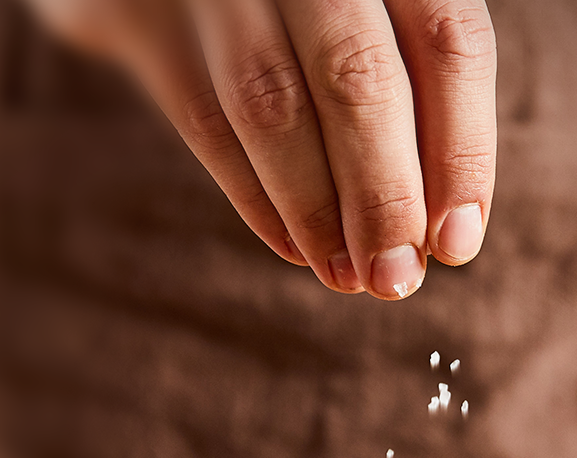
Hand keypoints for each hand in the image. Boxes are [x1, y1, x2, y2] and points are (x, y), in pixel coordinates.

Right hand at [23, 0, 495, 299]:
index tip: (455, 242)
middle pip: (356, 80)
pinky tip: (295, 248)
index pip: (445, 43)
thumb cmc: (294, 4)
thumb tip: (436, 221)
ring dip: (315, 212)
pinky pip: (206, 126)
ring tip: (345, 276)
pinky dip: (257, 200)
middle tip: (393, 279)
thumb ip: (403, 78)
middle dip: (382, 197)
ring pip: (272, 108)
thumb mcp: (360, 7)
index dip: (459, 151)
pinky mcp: (149, 27)